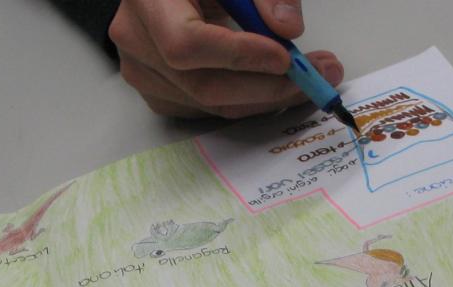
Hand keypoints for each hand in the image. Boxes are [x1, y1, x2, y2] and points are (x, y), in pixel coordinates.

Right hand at [109, 0, 342, 118]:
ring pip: (208, 104)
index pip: (185, 44)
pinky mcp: (157, 94)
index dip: (237, 57)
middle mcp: (136, 43)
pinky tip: (274, 86)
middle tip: (316, 76)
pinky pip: (205, 110)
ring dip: (264, 98)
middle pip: (201, 85)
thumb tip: (288, 29)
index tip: (285, 57)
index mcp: (148, 1)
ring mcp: (142, 74)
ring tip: (308, 80)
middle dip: (266, 87)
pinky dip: (245, 102)